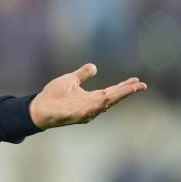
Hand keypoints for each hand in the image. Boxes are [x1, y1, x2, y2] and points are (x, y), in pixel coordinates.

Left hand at [29, 63, 146, 129]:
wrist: (38, 107)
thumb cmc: (53, 96)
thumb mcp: (70, 80)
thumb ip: (82, 75)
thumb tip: (94, 67)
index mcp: (91, 98)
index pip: (111, 91)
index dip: (124, 86)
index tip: (137, 80)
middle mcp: (92, 106)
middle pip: (113, 97)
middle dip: (127, 91)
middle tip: (141, 85)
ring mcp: (86, 111)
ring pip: (106, 103)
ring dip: (119, 96)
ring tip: (132, 88)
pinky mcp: (77, 115)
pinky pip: (91, 109)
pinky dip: (100, 104)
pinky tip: (108, 99)